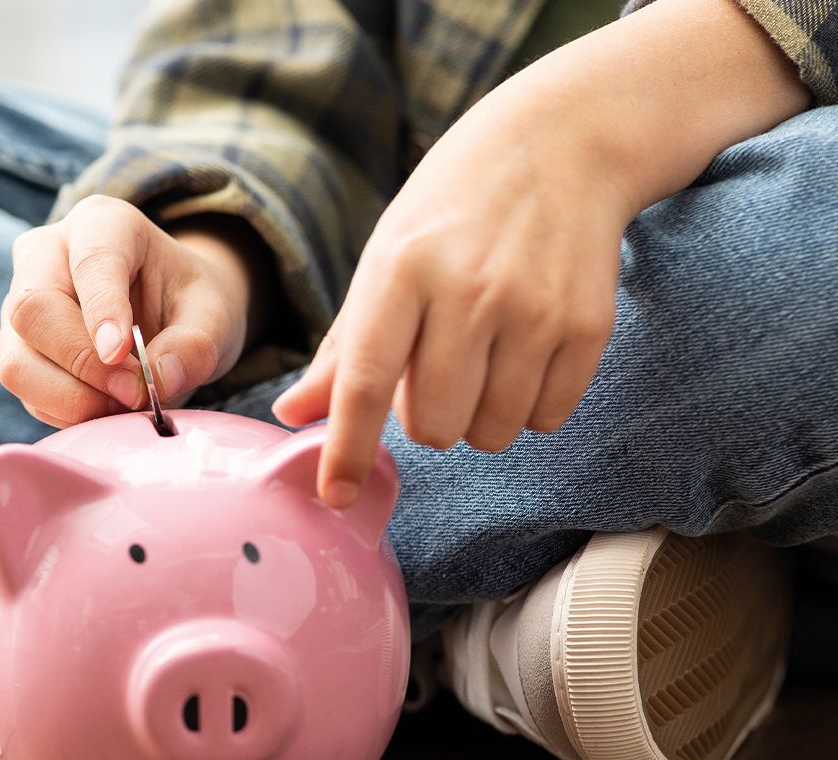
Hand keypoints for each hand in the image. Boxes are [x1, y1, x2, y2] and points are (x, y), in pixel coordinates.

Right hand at [0, 196, 263, 427]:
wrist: (166, 314)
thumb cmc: (186, 303)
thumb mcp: (214, 316)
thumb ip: (195, 345)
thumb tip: (159, 381)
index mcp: (102, 224)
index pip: (90, 261)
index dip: (102, 311)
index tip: (121, 354)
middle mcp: (46, 255)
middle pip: (32, 309)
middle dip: (82, 363)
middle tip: (134, 393)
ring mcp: (21, 304)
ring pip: (16, 359)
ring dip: (69, 397)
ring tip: (121, 405)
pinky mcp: (16, 350)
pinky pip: (24, 390)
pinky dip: (64, 411)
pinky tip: (103, 408)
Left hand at [272, 90, 628, 506]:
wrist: (562, 145)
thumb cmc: (451, 212)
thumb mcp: (385, 259)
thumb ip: (341, 348)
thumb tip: (291, 415)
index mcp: (400, 271)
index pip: (363, 382)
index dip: (347, 449)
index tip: (336, 496)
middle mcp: (467, 291)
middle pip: (433, 426)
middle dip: (426, 421)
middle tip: (435, 374)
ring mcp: (533, 309)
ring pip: (491, 433)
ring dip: (478, 419)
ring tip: (481, 364)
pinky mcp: (587, 325)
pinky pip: (546, 418)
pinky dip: (528, 408)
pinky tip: (524, 357)